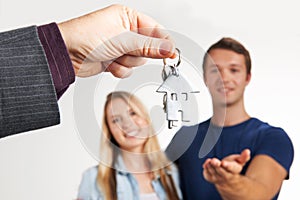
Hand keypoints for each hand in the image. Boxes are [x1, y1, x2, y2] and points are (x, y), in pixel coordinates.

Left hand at [58, 4, 174, 77]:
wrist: (66, 54)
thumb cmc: (86, 36)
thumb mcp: (123, 39)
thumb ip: (149, 45)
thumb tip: (169, 48)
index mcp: (129, 17)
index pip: (156, 30)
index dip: (164, 43)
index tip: (171, 54)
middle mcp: (126, 31)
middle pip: (148, 48)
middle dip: (137, 53)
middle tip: (127, 51)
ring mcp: (120, 46)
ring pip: (138, 60)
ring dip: (126, 61)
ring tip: (112, 55)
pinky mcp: (115, 59)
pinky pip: (128, 69)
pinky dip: (119, 69)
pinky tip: (108, 63)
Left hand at [202, 149, 250, 184]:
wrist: (227, 180)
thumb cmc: (233, 167)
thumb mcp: (240, 162)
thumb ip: (244, 157)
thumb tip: (247, 151)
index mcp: (234, 171)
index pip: (232, 169)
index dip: (227, 166)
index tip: (223, 163)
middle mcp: (226, 176)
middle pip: (222, 172)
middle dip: (217, 166)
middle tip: (214, 160)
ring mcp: (218, 178)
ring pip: (214, 173)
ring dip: (211, 166)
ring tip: (209, 160)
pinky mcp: (210, 178)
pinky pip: (207, 175)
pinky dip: (206, 169)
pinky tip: (205, 163)